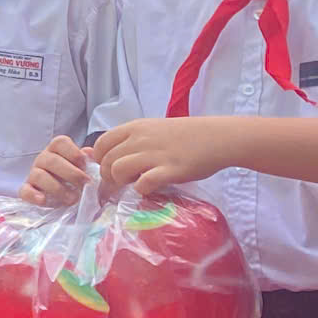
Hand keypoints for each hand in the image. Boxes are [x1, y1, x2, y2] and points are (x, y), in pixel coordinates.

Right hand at [21, 135, 93, 205]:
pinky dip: (33, 195)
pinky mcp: (27, 190)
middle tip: (85, 184)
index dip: (74, 153)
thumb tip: (90, 153)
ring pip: (39, 176)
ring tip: (73, 199)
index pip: (60, 142)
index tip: (85, 165)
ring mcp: (33, 174)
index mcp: (56, 150)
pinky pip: (25, 191)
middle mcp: (43, 159)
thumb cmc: (72, 177)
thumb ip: (86, 159)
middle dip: (71, 174)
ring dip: (57, 188)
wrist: (59, 193)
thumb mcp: (81, 166)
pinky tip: (43, 200)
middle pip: (52, 161)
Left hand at [92, 119, 229, 198]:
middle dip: (108, 176)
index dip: (100, 160)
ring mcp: (155, 155)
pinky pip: (143, 183)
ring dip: (121, 182)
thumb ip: (131, 140)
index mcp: (134, 127)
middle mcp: (140, 139)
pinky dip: (141, 190)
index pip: (101, 144)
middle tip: (120, 183)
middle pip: (107, 160)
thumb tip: (106, 154)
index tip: (109, 168)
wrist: (217, 137)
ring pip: (118, 170)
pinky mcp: (170, 170)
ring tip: (132, 185)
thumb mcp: (152, 130)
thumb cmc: (185, 135)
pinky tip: (149, 188)